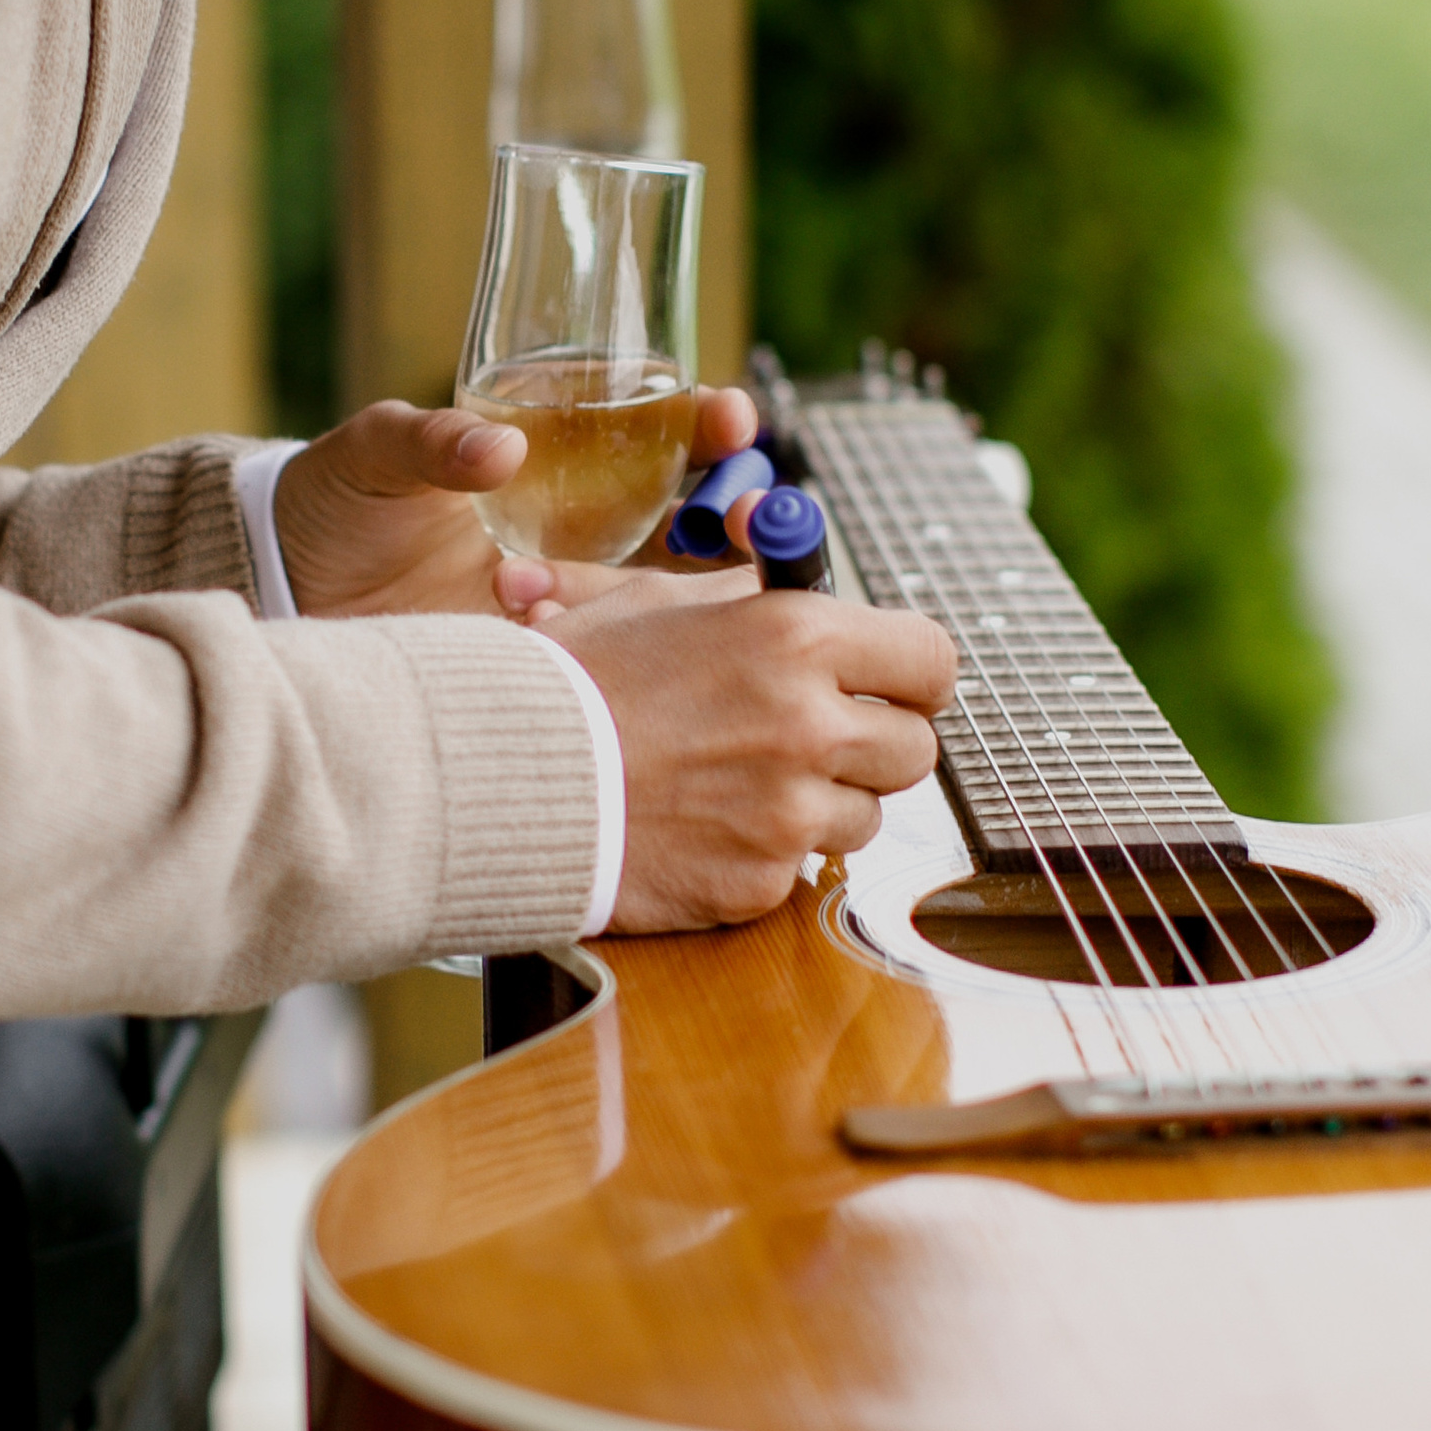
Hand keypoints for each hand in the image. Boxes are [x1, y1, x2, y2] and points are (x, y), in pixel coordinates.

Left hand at [275, 386, 761, 620]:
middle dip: (736, 517)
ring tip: (605, 590)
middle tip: (737, 516)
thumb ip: (432, 443)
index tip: (733, 418)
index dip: (710, 424)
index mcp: (555, 454)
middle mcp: (582, 526)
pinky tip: (552, 640)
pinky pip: (609, 662)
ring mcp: (573, 598)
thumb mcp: (375, 456)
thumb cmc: (334, 502)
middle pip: (695, 521)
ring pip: (669, 600)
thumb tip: (498, 449)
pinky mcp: (551, 659)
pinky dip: (611, 656)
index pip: (661, 430)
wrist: (288, 595)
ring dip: (678, 598)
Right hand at [518, 564, 959, 930]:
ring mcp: (788, 813)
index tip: (891, 684)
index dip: (913, 675)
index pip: (929, 659)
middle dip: (871, 745)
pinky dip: (762, 853)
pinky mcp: (759, 882)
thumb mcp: (661, 602)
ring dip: (820, 803)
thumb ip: (748, 590)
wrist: (500, 777)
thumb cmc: (574, 679)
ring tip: (741, 784)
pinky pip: (797, 869)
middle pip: (913, 749)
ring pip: (864, 817)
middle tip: (815, 739)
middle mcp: (809, 725)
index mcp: (796, 638)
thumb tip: (783, 548)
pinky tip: (704, 826)